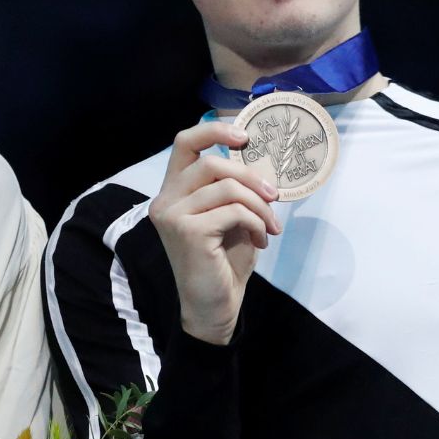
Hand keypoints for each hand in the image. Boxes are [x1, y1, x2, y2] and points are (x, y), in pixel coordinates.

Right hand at [146, 121, 282, 345]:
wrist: (214, 308)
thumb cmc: (222, 265)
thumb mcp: (229, 218)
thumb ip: (232, 191)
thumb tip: (258, 166)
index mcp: (172, 192)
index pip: (184, 143)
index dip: (215, 131)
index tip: (245, 138)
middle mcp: (165, 200)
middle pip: (211, 162)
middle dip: (251, 177)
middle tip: (273, 198)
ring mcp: (172, 215)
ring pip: (227, 186)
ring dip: (260, 205)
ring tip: (271, 227)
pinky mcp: (188, 231)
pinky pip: (234, 210)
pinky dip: (257, 222)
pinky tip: (261, 241)